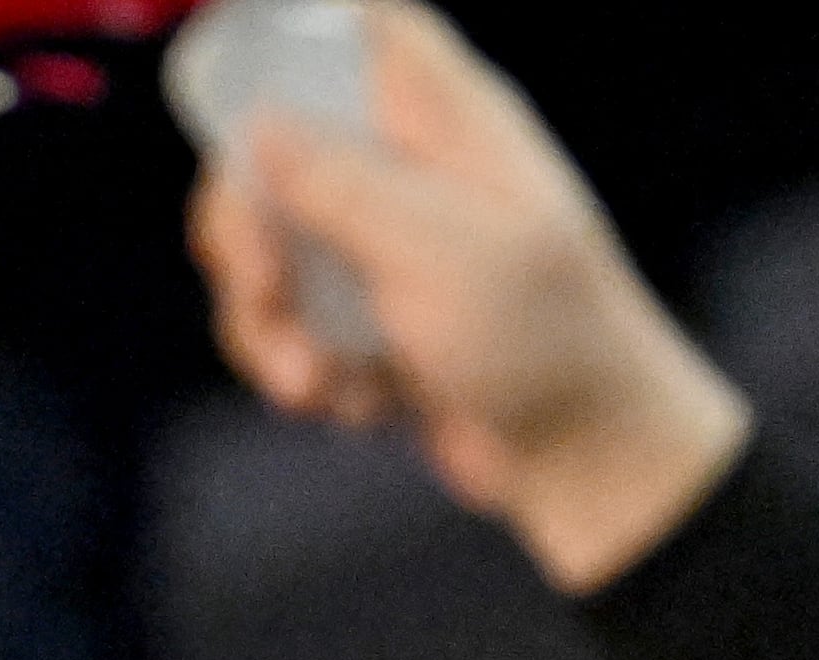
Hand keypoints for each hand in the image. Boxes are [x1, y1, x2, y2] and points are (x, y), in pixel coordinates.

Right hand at [185, 0, 749, 591]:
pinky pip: (292, 329)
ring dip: (268, 328)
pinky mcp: (368, 323)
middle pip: (274, 153)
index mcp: (447, 123)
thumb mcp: (436, 250)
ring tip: (313, 383)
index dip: (295, 31)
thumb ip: (341, 183)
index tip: (236, 87)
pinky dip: (306, 374)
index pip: (368, 28)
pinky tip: (353, 405)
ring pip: (269, 254)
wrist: (582, 457)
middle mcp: (410, 172)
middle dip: (245, 235)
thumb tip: (258, 125)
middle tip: (264, 294)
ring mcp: (385, 249)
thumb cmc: (537, 339)